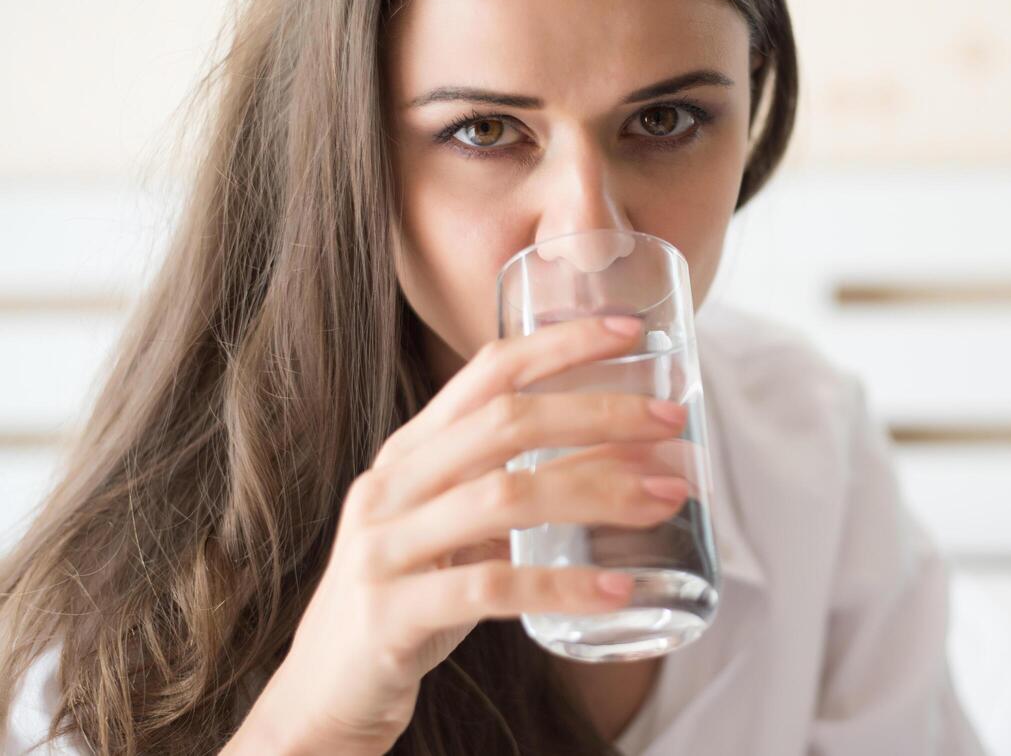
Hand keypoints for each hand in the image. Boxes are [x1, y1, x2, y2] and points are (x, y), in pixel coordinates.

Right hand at [224, 314, 690, 754]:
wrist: (325, 691)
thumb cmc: (410, 596)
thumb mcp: (457, 528)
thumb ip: (517, 484)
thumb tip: (625, 452)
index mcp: (411, 452)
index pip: (488, 372)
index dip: (560, 344)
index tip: (629, 331)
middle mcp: (392, 485)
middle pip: (506, 423)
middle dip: (598, 412)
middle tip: (672, 420)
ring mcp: (384, 547)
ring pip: (504, 496)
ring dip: (597, 491)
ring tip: (665, 497)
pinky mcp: (392, 613)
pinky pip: (491, 588)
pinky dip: (562, 586)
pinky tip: (617, 589)